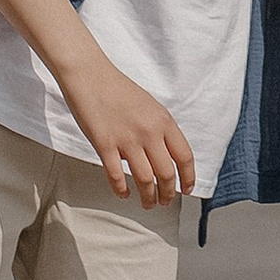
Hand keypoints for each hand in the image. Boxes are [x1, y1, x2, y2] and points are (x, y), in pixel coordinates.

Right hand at [64, 58, 198, 206]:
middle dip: (168, 194)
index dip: (189, 177)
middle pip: (167, 174)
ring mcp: (127, 139)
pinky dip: (122, 190)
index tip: (187, 189)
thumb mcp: (150, 106)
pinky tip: (124, 194)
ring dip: (148, 197)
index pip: (185, 156)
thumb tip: (165, 155)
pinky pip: (116, 177)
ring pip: (145, 180)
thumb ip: (159, 129)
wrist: (90, 75)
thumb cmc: (118, 89)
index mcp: (163, 120)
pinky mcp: (105, 145)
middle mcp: (149, 131)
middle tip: (165, 202)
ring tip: (147, 204)